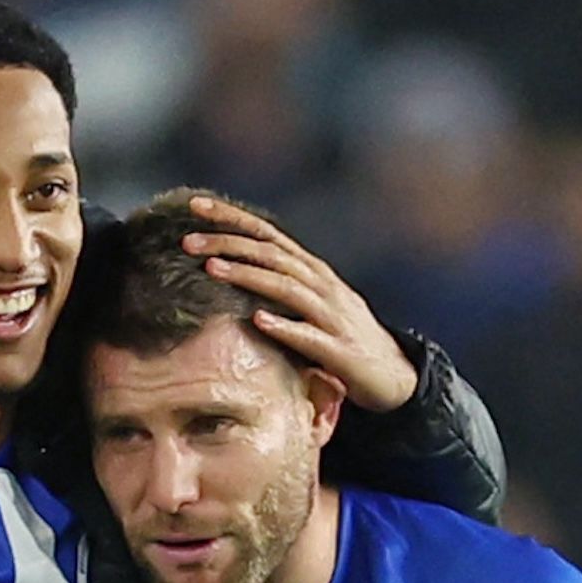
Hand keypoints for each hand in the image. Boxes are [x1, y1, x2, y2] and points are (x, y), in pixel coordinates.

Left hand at [181, 193, 418, 410]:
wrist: (394, 376)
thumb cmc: (341, 338)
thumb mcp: (310, 303)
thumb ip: (279, 282)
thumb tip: (232, 264)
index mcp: (311, 271)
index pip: (267, 234)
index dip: (232, 217)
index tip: (194, 205)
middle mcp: (322, 285)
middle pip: (271, 255)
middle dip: (229, 244)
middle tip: (187, 241)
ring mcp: (332, 316)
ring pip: (287, 288)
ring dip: (249, 276)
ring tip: (212, 269)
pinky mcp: (340, 351)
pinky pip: (309, 336)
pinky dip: (284, 326)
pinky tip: (259, 321)